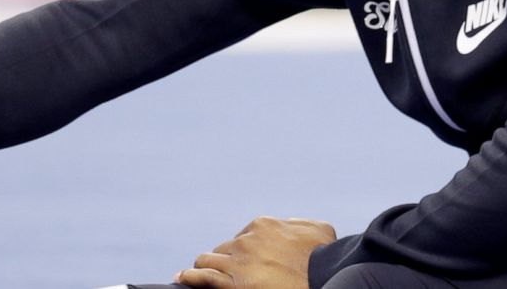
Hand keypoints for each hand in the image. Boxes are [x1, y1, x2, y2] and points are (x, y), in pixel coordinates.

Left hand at [178, 216, 336, 288]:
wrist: (322, 281)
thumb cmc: (324, 259)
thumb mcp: (320, 230)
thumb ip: (301, 223)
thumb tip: (290, 224)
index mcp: (264, 225)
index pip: (243, 236)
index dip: (244, 250)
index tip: (247, 261)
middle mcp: (247, 240)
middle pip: (224, 249)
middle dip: (226, 260)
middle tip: (230, 273)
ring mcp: (237, 262)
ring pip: (208, 261)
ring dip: (206, 268)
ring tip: (201, 276)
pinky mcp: (230, 283)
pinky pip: (201, 277)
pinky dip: (190, 278)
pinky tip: (182, 279)